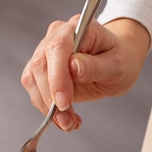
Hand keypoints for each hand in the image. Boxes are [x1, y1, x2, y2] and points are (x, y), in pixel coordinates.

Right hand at [21, 16, 149, 131]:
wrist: (116, 65)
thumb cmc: (120, 60)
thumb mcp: (117, 65)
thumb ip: (95, 66)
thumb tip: (73, 67)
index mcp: (77, 28)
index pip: (57, 48)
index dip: (57, 77)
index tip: (64, 103)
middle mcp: (56, 36)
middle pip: (39, 65)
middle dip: (51, 99)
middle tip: (67, 120)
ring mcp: (46, 53)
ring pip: (32, 80)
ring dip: (47, 108)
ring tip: (69, 123)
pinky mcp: (41, 72)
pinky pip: (35, 92)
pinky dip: (47, 111)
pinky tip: (66, 119)